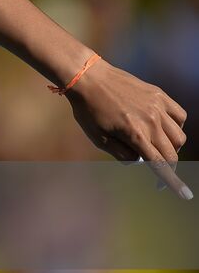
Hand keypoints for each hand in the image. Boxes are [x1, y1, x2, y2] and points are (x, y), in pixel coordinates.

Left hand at [63, 58, 190, 198]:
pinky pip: (179, 115)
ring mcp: (157, 107)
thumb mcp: (99, 138)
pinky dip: (176, 125)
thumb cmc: (88, 110)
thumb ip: (122, 154)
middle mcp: (151, 121)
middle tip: (157, 167)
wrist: (88, 78)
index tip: (185, 195)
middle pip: (172, 153)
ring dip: (172, 146)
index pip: (161, 164)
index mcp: (135, 134)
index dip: (172, 182)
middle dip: (167, 166)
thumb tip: (141, 162)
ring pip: (179, 136)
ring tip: (155, 143)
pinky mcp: (159, 95)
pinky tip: (162, 126)